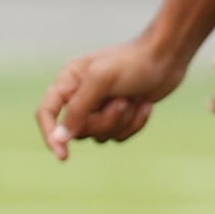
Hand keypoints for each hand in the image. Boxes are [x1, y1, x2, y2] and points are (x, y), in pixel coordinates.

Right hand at [37, 37, 185, 158]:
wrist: (167, 58)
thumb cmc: (133, 63)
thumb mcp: (101, 81)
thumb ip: (78, 109)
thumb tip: (60, 138)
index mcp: (69, 80)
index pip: (47, 112)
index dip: (50, 134)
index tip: (63, 156)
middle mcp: (80, 95)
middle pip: (78, 130)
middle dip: (104, 121)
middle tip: (122, 101)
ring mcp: (100, 107)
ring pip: (99, 136)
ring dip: (121, 122)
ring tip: (133, 99)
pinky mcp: (119, 116)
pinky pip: (118, 136)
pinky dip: (134, 124)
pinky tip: (144, 105)